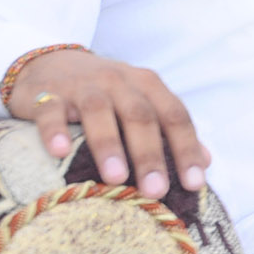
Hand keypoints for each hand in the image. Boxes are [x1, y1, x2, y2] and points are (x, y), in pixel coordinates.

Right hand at [8, 49, 210, 197]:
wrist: (49, 62)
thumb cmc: (104, 93)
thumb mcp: (140, 102)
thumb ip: (170, 129)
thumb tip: (206, 161)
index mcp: (147, 85)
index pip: (174, 116)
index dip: (187, 148)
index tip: (194, 184)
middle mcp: (119, 81)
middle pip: (140, 116)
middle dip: (150, 154)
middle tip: (157, 190)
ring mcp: (82, 86)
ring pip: (99, 112)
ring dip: (109, 144)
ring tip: (116, 178)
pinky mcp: (46, 94)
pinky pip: (51, 111)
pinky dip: (56, 130)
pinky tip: (59, 151)